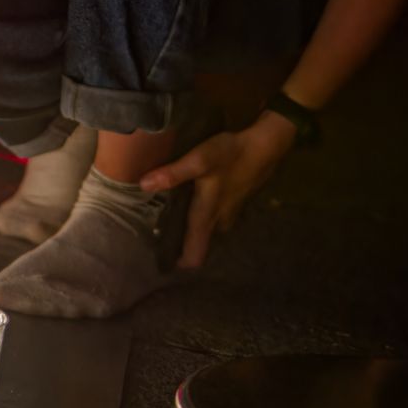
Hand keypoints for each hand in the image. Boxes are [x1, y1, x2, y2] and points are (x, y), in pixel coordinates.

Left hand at [140, 112, 296, 267]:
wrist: (265, 145)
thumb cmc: (231, 155)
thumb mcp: (199, 160)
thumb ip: (173, 174)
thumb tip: (143, 185)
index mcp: (208, 217)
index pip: (194, 257)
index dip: (177, 262)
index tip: (156, 257)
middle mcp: (219, 222)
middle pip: (196, 244)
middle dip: (176, 242)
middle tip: (149, 229)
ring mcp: (229, 214)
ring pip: (204, 230)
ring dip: (187, 226)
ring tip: (161, 213)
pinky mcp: (233, 203)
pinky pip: (211, 217)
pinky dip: (197, 213)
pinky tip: (184, 198)